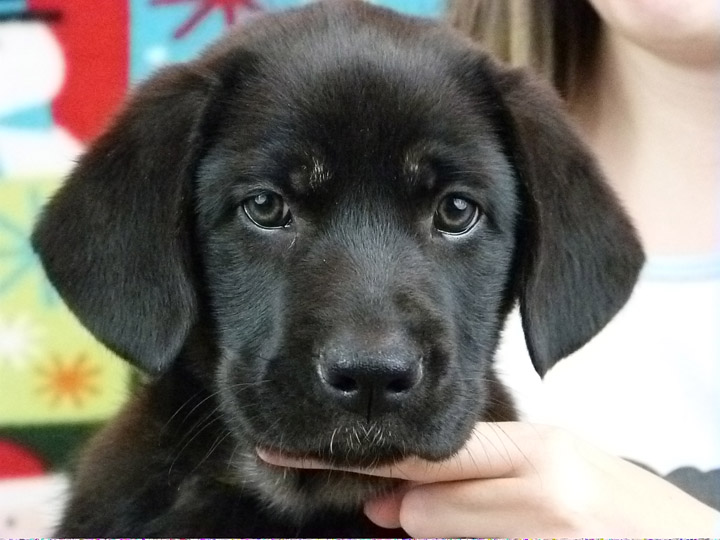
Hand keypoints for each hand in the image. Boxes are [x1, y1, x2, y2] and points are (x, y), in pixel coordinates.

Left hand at [258, 422, 719, 536]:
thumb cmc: (621, 512)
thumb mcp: (557, 472)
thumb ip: (476, 472)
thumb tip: (391, 505)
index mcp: (539, 451)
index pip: (428, 456)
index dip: (355, 461)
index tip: (284, 455)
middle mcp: (542, 489)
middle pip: (424, 507)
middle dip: (415, 516)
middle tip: (435, 517)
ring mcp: (547, 528)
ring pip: (437, 532)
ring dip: (446, 535)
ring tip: (507, 526)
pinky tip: (512, 530)